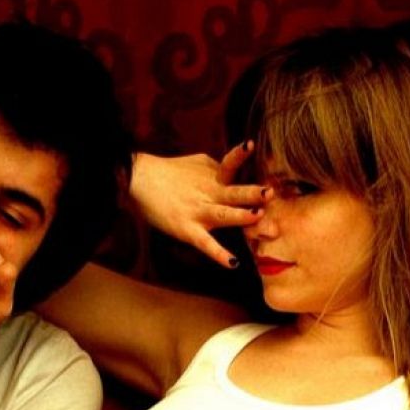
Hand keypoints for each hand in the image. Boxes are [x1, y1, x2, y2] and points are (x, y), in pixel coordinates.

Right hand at [129, 143, 267, 267]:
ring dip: (240, 216)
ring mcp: (198, 212)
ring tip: (257, 216)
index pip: (230, 164)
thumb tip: (235, 165)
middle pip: (234, 192)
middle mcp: (208, 194)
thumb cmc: (169, 171)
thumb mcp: (197, 162)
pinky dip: (219, 254)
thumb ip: (218, 167)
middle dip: (252, 193)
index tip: (253, 147)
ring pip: (223, 215)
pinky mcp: (187, 229)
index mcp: (212, 177)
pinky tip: (233, 263)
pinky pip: (205, 243)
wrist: (138, 180)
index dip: (241, 156)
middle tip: (271, 192)